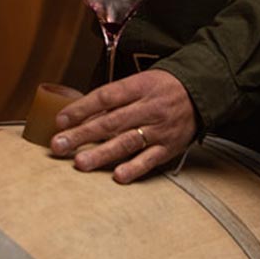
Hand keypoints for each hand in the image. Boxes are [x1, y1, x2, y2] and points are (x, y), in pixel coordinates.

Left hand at [50, 69, 197, 182]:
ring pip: (127, 142)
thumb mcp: (139, 82)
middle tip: (59, 146)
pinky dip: (134, 168)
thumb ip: (114, 99)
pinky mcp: (169, 148)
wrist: (200, 92)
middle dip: (82, 134)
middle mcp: (148, 108)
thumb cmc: (161, 87)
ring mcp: (159, 129)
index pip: (105, 97)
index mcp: (138, 86)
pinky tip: (117, 176)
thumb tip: (81, 114)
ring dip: (102, 154)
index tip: (59, 121)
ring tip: (80, 163)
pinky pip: (150, 159)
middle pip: (111, 122)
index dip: (81, 109)